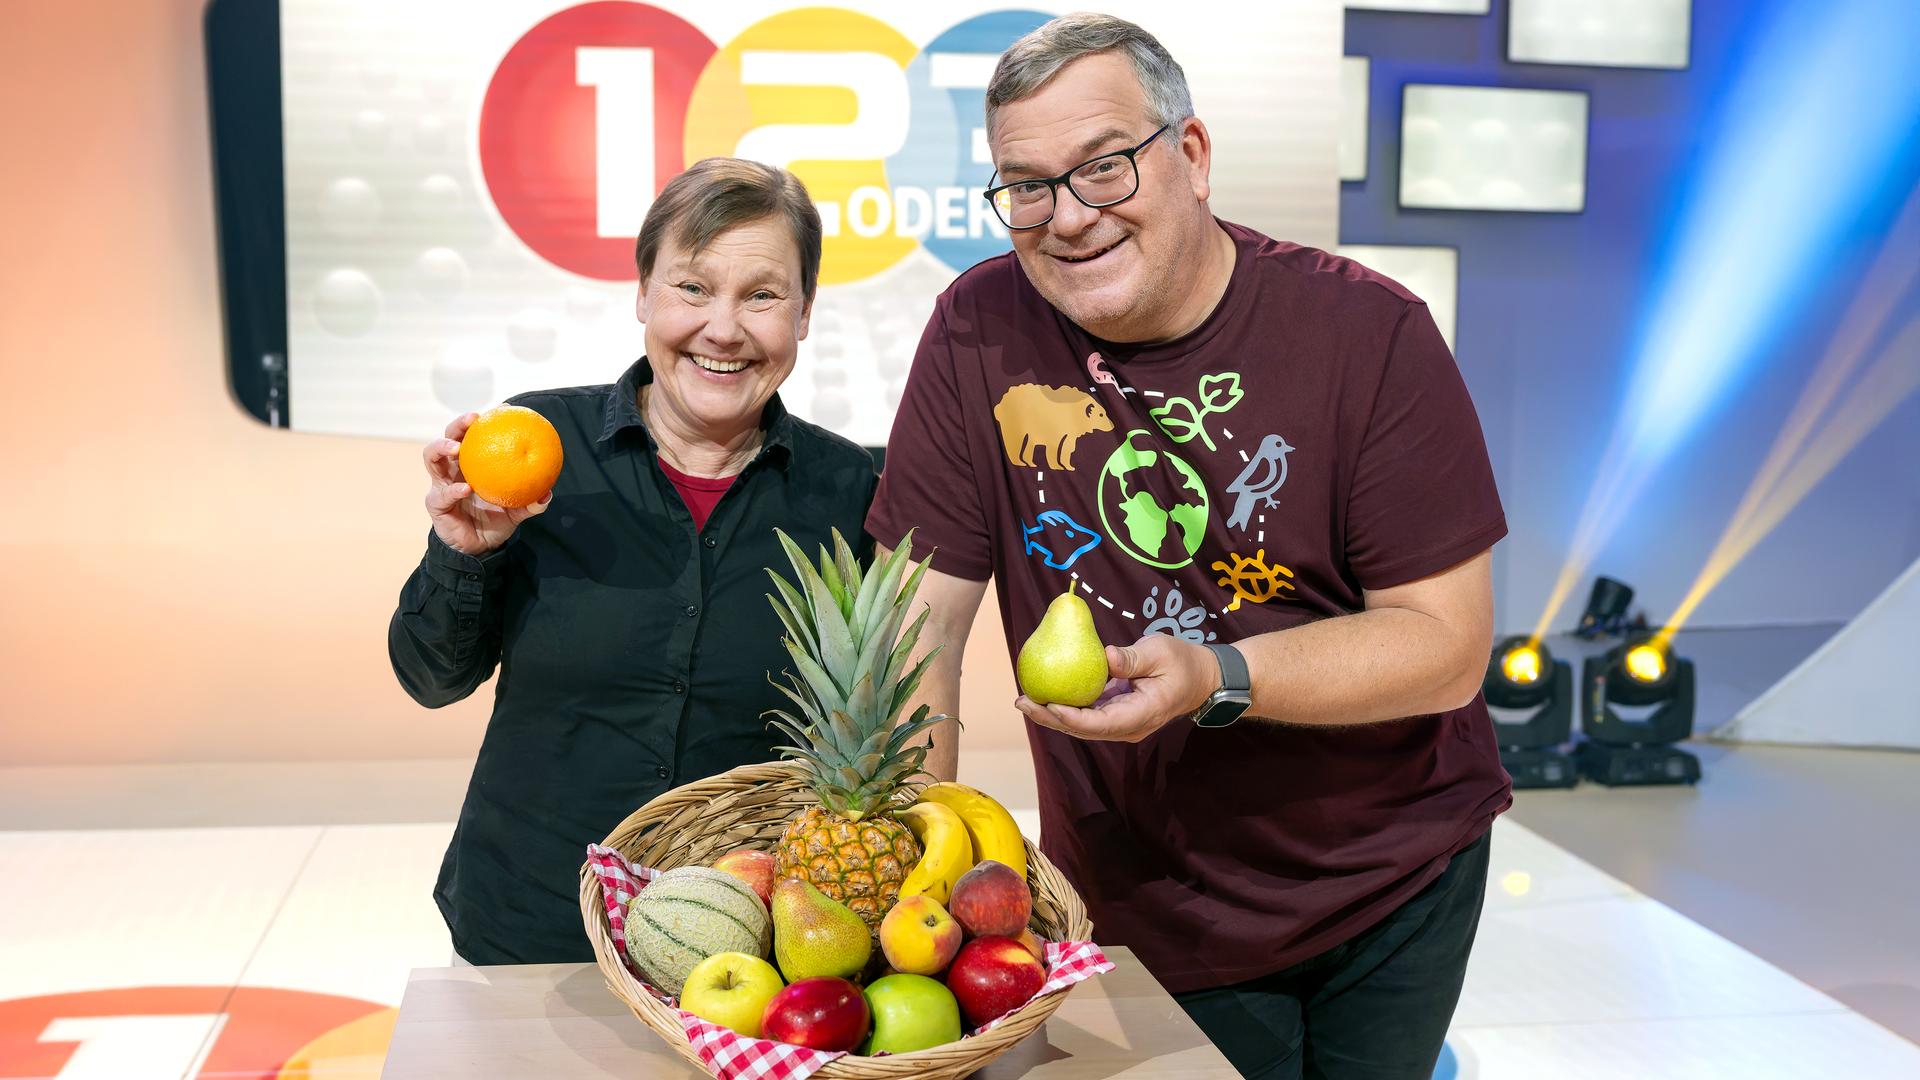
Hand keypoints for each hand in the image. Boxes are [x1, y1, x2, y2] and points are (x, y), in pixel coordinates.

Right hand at [423, 412, 549, 555]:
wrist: (478, 549)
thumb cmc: (496, 522)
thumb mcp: (517, 512)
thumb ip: (531, 503)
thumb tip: (548, 493)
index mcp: (472, 464)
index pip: (475, 435)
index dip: (486, 420)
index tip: (504, 408)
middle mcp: (454, 469)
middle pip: (448, 437)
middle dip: (458, 424)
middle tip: (474, 418)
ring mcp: (441, 483)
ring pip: (431, 458)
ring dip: (441, 447)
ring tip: (456, 447)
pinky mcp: (435, 503)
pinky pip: (441, 493)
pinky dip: (453, 490)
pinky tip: (465, 488)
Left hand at [1015, 635, 1218, 742]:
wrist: (1201, 678)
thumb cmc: (1184, 662)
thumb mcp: (1161, 653)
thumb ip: (1134, 658)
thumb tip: (1107, 657)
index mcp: (1142, 714)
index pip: (1101, 723)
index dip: (1072, 717)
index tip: (1048, 703)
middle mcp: (1128, 726)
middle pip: (1084, 729)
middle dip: (1051, 718)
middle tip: (1022, 702)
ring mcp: (1122, 723)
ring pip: (1082, 726)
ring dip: (1052, 715)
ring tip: (1024, 700)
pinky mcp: (1116, 714)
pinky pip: (1087, 715)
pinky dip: (1065, 706)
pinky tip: (1044, 693)